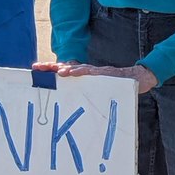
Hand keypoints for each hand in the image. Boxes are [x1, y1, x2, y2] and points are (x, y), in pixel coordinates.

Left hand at [32, 60, 157, 93]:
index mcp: (84, 76)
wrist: (140, 78)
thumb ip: (86, 96)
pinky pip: (97, 73)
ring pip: (80, 69)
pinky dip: (87, 72)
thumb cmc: (118, 87)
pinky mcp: (109, 73)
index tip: (35, 70)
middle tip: (37, 68)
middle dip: (51, 67)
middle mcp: (89, 71)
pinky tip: (79, 72)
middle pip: (66, 67)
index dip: (49, 70)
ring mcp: (98, 71)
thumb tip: (72, 107)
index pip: (64, 71)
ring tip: (58, 72)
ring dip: (69, 70)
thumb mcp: (98, 92)